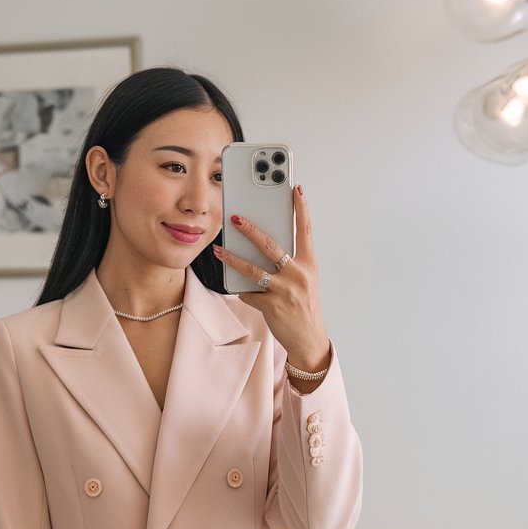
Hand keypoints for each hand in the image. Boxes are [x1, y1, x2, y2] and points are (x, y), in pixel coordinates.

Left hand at [213, 184, 329, 372]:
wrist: (309, 340)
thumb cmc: (304, 307)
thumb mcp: (304, 281)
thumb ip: (289, 263)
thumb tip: (264, 247)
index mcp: (309, 265)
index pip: (306, 230)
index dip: (301, 208)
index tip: (295, 189)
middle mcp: (299, 275)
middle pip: (271, 245)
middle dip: (251, 230)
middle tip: (235, 217)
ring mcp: (285, 291)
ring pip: (253, 269)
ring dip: (232, 258)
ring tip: (218, 250)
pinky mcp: (272, 306)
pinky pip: (249, 293)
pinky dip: (241, 290)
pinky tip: (236, 287)